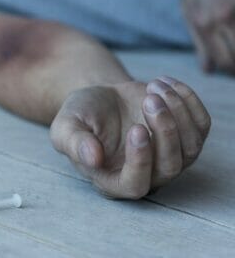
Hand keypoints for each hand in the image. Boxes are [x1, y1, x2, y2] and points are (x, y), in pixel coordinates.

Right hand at [49, 77, 210, 198]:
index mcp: (114, 180)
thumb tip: (91, 159)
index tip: (136, 129)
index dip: (140, 161)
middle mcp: (148, 175)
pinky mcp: (186, 137)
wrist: (101, 98)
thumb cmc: (81, 117)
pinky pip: (201, 125)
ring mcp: (171, 158)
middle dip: (164, 130)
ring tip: (154, 87)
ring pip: (190, 147)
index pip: (135, 184)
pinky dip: (188, 101)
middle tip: (149, 100)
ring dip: (178, 113)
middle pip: (169, 166)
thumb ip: (74, 143)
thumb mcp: (66, 127)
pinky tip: (164, 83)